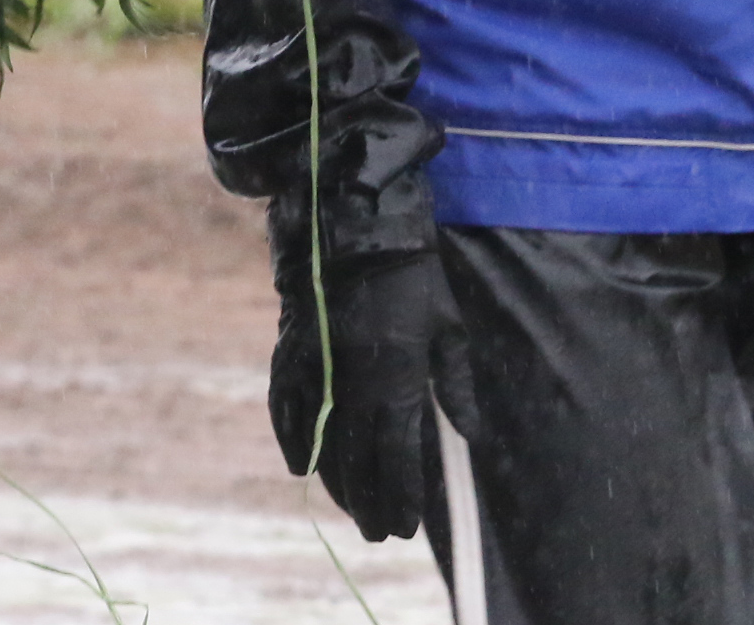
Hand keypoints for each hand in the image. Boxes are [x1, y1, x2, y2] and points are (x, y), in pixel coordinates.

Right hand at [267, 208, 471, 541]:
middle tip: (378, 534)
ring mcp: (316, 362)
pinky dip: (291, 438)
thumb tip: (467, 435)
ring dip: (333, 480)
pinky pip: (286, 404)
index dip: (401, 496)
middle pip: (357, 456)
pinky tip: (300, 467)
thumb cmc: (412, 273)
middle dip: (369, 501)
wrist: (352, 219)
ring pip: (321, 437)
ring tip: (347, 509)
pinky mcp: (291, 347)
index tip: (405, 527)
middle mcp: (352, 375)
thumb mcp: (447, 325)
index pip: (397, 453)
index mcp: (396, 372)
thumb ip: (455, 383)